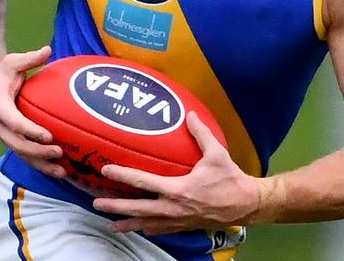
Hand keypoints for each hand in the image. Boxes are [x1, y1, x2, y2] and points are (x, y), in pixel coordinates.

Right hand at [0, 46, 65, 177]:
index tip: (48, 136)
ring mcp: (5, 135)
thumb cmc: (4, 71)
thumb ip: (30, 58)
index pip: (14, 122)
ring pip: (22, 155)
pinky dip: (42, 164)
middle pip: (18, 144)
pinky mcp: (12, 140)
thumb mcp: (14, 61)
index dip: (30, 131)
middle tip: (59, 152)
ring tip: (63, 172)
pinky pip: (26, 155)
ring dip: (42, 165)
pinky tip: (60, 171)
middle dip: (38, 152)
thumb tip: (47, 49)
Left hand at [93, 112, 259, 234]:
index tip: (105, 171)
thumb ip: (201, 133)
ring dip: (128, 223)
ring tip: (111, 225)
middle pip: (137, 209)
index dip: (122, 175)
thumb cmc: (231, 179)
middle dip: (115, 207)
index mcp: (178, 189)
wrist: (247, 205)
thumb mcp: (217, 153)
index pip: (142, 181)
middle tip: (96, 204)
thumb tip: (189, 114)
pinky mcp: (185, 226)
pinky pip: (162, 229)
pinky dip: (148, 228)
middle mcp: (174, 208)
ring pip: (147, 224)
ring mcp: (178, 220)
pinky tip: (140, 228)